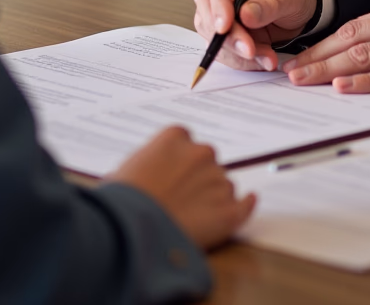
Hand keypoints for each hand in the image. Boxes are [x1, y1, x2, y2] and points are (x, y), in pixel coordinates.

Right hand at [109, 126, 255, 249]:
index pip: (185, 143)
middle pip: (207, 162)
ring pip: (222, 185)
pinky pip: (244, 205)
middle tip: (180, 199)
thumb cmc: (121, 203)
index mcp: (176, 137)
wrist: (130, 232)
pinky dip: (246, 205)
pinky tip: (248, 202)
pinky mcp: (228, 211)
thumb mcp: (123, 171)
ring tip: (191, 218)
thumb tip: (146, 173)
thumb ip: (147, 162)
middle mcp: (201, 153)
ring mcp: (217, 181)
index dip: (179, 161)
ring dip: (212, 197)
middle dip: (197, 178)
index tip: (173, 175)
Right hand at [192, 0, 317, 71]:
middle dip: (228, 36)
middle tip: (250, 51)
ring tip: (267, 57)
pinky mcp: (221, 33)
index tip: (225, 27)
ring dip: (236, 52)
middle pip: (209, 10)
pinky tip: (262, 60)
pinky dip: (241, 61)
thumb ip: (270, 5)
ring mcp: (218, 11)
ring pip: (212, 35)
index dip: (219, 4)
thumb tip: (246, 14)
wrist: (296, 14)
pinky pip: (222, 51)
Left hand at [282, 0, 369, 91]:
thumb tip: (365, 49)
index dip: (322, 43)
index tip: (299, 57)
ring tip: (304, 81)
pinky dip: (367, 81)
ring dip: (330, 70)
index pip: (352, 27)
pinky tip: (345, 88)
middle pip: (351, 40)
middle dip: (317, 57)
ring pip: (366, 55)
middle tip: (289, 74)